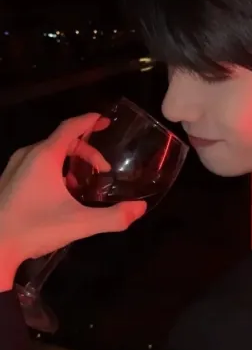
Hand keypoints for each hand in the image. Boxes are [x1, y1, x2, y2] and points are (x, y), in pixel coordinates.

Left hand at [0, 113, 146, 288]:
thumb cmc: (34, 229)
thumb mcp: (80, 224)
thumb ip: (114, 217)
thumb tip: (140, 209)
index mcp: (45, 157)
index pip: (70, 127)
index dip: (89, 121)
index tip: (105, 120)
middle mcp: (28, 155)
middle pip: (63, 140)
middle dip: (88, 151)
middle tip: (103, 170)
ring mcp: (15, 167)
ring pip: (49, 151)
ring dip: (72, 161)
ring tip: (82, 183)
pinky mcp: (9, 180)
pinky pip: (37, 162)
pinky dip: (55, 169)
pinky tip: (60, 193)